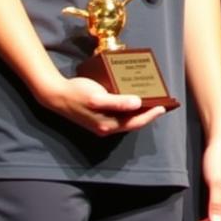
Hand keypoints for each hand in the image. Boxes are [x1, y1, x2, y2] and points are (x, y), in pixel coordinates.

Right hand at [39, 74, 164, 135]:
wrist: (56, 95)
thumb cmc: (77, 94)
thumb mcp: (97, 97)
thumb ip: (117, 102)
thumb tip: (138, 103)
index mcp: (108, 125)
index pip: (136, 123)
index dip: (151, 115)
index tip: (164, 106)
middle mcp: (106, 127)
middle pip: (133, 122)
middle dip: (148, 113)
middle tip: (162, 102)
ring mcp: (102, 123)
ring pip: (127, 119)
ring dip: (139, 111)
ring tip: (151, 99)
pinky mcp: (99, 117)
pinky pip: (119, 114)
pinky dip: (129, 108)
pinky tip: (134, 98)